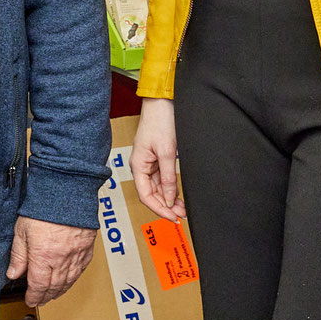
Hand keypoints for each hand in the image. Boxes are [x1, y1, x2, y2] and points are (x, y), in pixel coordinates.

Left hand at [6, 217, 97, 307]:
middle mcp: (61, 259)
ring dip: (60, 291)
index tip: (30, 300)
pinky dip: (74, 279)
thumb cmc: (43, 208)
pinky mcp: (86, 249)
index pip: (38, 285)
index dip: (34, 296)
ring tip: (53, 294)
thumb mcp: (21, 231)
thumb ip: (18, 255)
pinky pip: (81, 270)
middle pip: (54, 286)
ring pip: (69, 281)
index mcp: (43, 257)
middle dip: (46, 296)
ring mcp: (76, 255)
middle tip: (40, 300)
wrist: (66, 192)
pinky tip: (69, 280)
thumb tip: (13, 273)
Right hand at [130, 98, 183, 221]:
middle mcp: (141, 166)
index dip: (159, 209)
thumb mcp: (167, 152)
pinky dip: (170, 187)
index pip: (146, 195)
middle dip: (165, 205)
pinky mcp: (156, 158)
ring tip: (182, 207)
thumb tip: (168, 198)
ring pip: (157, 187)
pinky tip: (178, 194)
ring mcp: (149, 163)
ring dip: (168, 198)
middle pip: (151, 193)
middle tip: (181, 214)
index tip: (172, 217)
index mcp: (138, 166)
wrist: (162, 103)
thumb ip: (168, 177)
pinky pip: (161, 178)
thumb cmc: (160, 122)